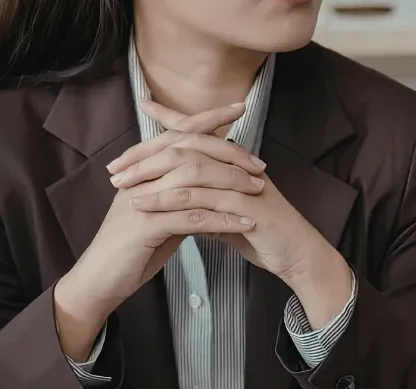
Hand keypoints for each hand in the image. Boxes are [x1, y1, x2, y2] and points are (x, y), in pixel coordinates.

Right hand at [54, 102, 263, 352]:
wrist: (98, 281)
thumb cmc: (131, 251)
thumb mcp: (160, 217)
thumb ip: (181, 199)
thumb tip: (210, 188)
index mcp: (142, 171)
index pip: (178, 134)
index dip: (208, 118)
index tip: (239, 108)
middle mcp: (140, 178)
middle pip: (188, 150)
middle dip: (227, 151)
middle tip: (259, 163)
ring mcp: (141, 200)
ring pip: (192, 180)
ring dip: (230, 185)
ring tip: (259, 191)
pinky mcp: (145, 226)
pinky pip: (192, 218)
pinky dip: (222, 220)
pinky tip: (245, 224)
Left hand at [112, 100, 352, 327]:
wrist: (299, 256)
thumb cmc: (267, 236)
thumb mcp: (230, 216)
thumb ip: (208, 205)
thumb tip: (183, 203)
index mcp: (234, 164)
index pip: (198, 133)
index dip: (172, 117)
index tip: (144, 106)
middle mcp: (237, 166)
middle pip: (186, 146)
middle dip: (147, 155)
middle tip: (116, 167)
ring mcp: (241, 184)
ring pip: (189, 169)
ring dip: (152, 177)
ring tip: (123, 187)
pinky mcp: (243, 206)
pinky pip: (199, 197)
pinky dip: (169, 199)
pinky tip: (146, 205)